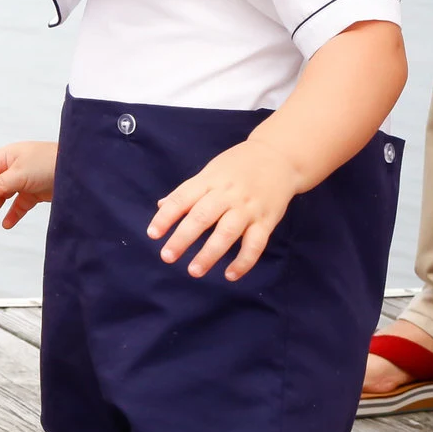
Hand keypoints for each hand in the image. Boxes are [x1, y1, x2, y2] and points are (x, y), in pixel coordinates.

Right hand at [0, 141, 56, 228]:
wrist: (81, 169)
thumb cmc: (50, 162)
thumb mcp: (20, 173)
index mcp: (6, 156)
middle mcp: (12, 167)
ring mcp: (23, 180)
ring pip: (2, 196)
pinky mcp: (34, 192)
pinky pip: (18, 204)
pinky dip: (12, 214)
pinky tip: (6, 224)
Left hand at [148, 139, 302, 281]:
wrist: (279, 157)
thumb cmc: (238, 166)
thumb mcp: (210, 172)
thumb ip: (188, 191)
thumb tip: (161, 206)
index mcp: (209, 181)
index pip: (182, 199)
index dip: (166, 217)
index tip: (153, 234)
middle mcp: (227, 194)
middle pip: (202, 217)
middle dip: (183, 238)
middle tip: (167, 256)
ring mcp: (248, 208)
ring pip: (227, 232)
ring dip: (210, 253)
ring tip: (194, 270)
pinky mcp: (267, 220)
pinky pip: (255, 243)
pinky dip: (244, 261)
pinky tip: (230, 275)